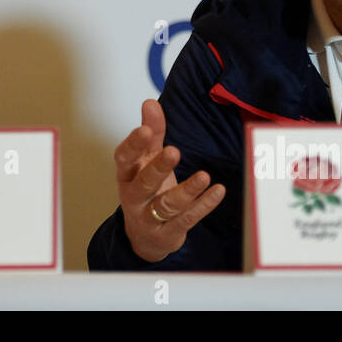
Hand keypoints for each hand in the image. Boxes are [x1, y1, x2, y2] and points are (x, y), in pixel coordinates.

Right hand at [115, 99, 225, 262]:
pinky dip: (203, 205)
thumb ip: (151, 133)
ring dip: (186, 190)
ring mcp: (150, 218)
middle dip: (158, 168)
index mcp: (127, 175)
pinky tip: (217, 190)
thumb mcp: (146, 161)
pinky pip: (187, 218)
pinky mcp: (169, 232)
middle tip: (174, 151)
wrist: (146, 237)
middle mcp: (134, 197)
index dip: (133, 145)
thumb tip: (150, 103)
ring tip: (204, 175)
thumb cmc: (147, 191)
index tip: (144, 129)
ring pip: (167, 204)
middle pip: (144, 183)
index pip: (124, 158)